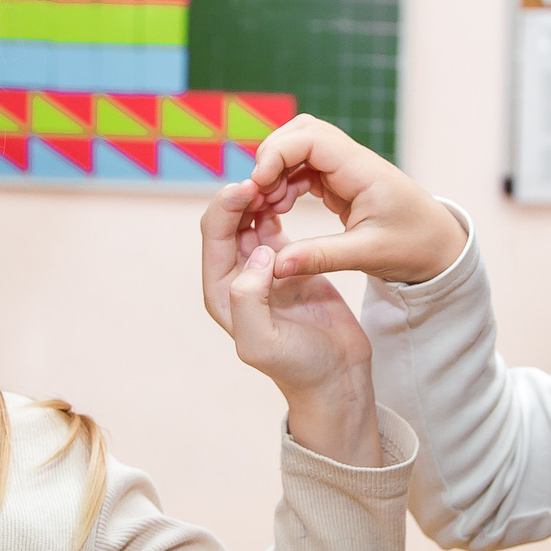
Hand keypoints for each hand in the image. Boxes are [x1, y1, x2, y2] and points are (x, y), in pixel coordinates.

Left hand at [201, 187, 381, 465]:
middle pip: (230, 219)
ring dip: (262, 195)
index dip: (227, 206)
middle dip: (244, 193)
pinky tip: (294, 190)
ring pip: (252, 217)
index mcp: (222, 290)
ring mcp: (262, 267)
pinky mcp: (289, 262)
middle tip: (269, 173)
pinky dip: (280, 204)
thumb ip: (248, 300)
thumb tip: (257, 252)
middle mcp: (236, 275)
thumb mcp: (262, 342)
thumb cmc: (298, 367)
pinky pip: (276, 224)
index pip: (215, 235)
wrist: (336, 378)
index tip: (249, 185)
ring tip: (283, 177)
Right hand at [233, 115, 466, 283]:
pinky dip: (285, 183)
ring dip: (276, 171)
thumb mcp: (368, 255)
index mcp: (364, 170)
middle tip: (256, 194)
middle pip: (302, 132)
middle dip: (272, 155)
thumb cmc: (415, 247)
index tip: (257, 185)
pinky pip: (304, 170)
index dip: (277, 153)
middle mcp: (353, 162)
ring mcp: (346, 170)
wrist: (440, 248)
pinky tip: (278, 209)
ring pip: (300, 149)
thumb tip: (276, 266)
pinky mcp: (340, 183)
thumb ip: (321, 257)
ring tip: (265, 207)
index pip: (311, 138)